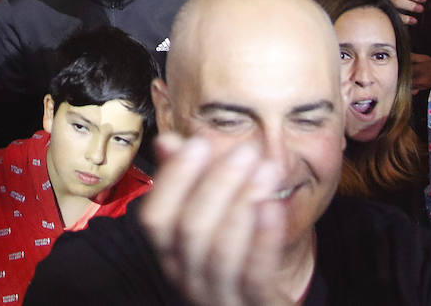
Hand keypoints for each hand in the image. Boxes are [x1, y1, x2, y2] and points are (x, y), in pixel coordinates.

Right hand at [140, 134, 294, 305]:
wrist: (264, 303)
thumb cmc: (236, 252)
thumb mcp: (211, 214)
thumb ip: (189, 179)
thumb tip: (167, 142)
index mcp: (169, 250)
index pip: (156, 217)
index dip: (175, 178)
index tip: (199, 143)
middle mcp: (185, 275)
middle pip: (190, 230)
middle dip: (218, 184)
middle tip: (246, 152)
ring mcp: (218, 295)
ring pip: (220, 251)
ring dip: (244, 203)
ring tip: (267, 170)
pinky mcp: (252, 304)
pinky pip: (254, 274)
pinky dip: (263, 238)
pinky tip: (273, 205)